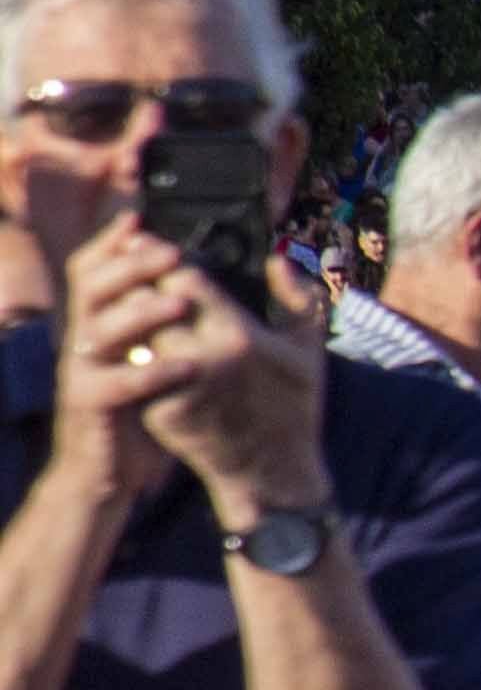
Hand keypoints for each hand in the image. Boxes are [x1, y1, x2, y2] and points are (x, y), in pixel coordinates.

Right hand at [49, 222, 256, 513]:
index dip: (109, 242)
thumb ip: (158, 321)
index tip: (140, 218)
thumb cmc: (136, 409)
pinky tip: (185, 367)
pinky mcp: (90, 407)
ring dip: (141, 312)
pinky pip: (114, 385)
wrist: (104, 472)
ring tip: (182, 302)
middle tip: (174, 253)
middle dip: (130, 265)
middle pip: (90, 287)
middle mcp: (82, 340)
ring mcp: (81, 372)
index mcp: (97, 323)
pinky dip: (150, 373)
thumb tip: (190, 281)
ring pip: (98, 330)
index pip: (91, 270)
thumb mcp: (145, 357)